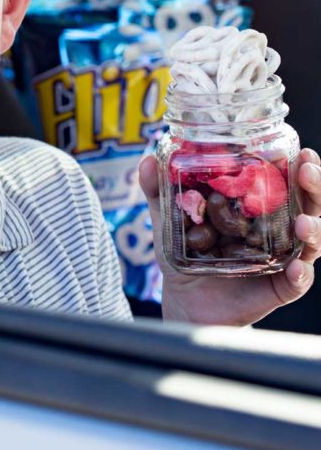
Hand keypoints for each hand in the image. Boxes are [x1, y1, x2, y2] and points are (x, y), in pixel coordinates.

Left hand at [138, 148, 320, 325]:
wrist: (186, 301)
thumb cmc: (186, 256)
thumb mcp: (171, 221)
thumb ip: (159, 193)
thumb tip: (146, 161)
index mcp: (258, 206)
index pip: (285, 179)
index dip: (295, 163)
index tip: (297, 148)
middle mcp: (278, 228)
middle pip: (306, 203)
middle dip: (312, 185)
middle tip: (306, 169)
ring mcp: (282, 257)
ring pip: (310, 239)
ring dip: (313, 227)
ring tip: (304, 222)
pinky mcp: (280, 287)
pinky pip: (298, 281)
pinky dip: (301, 274)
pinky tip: (297, 268)